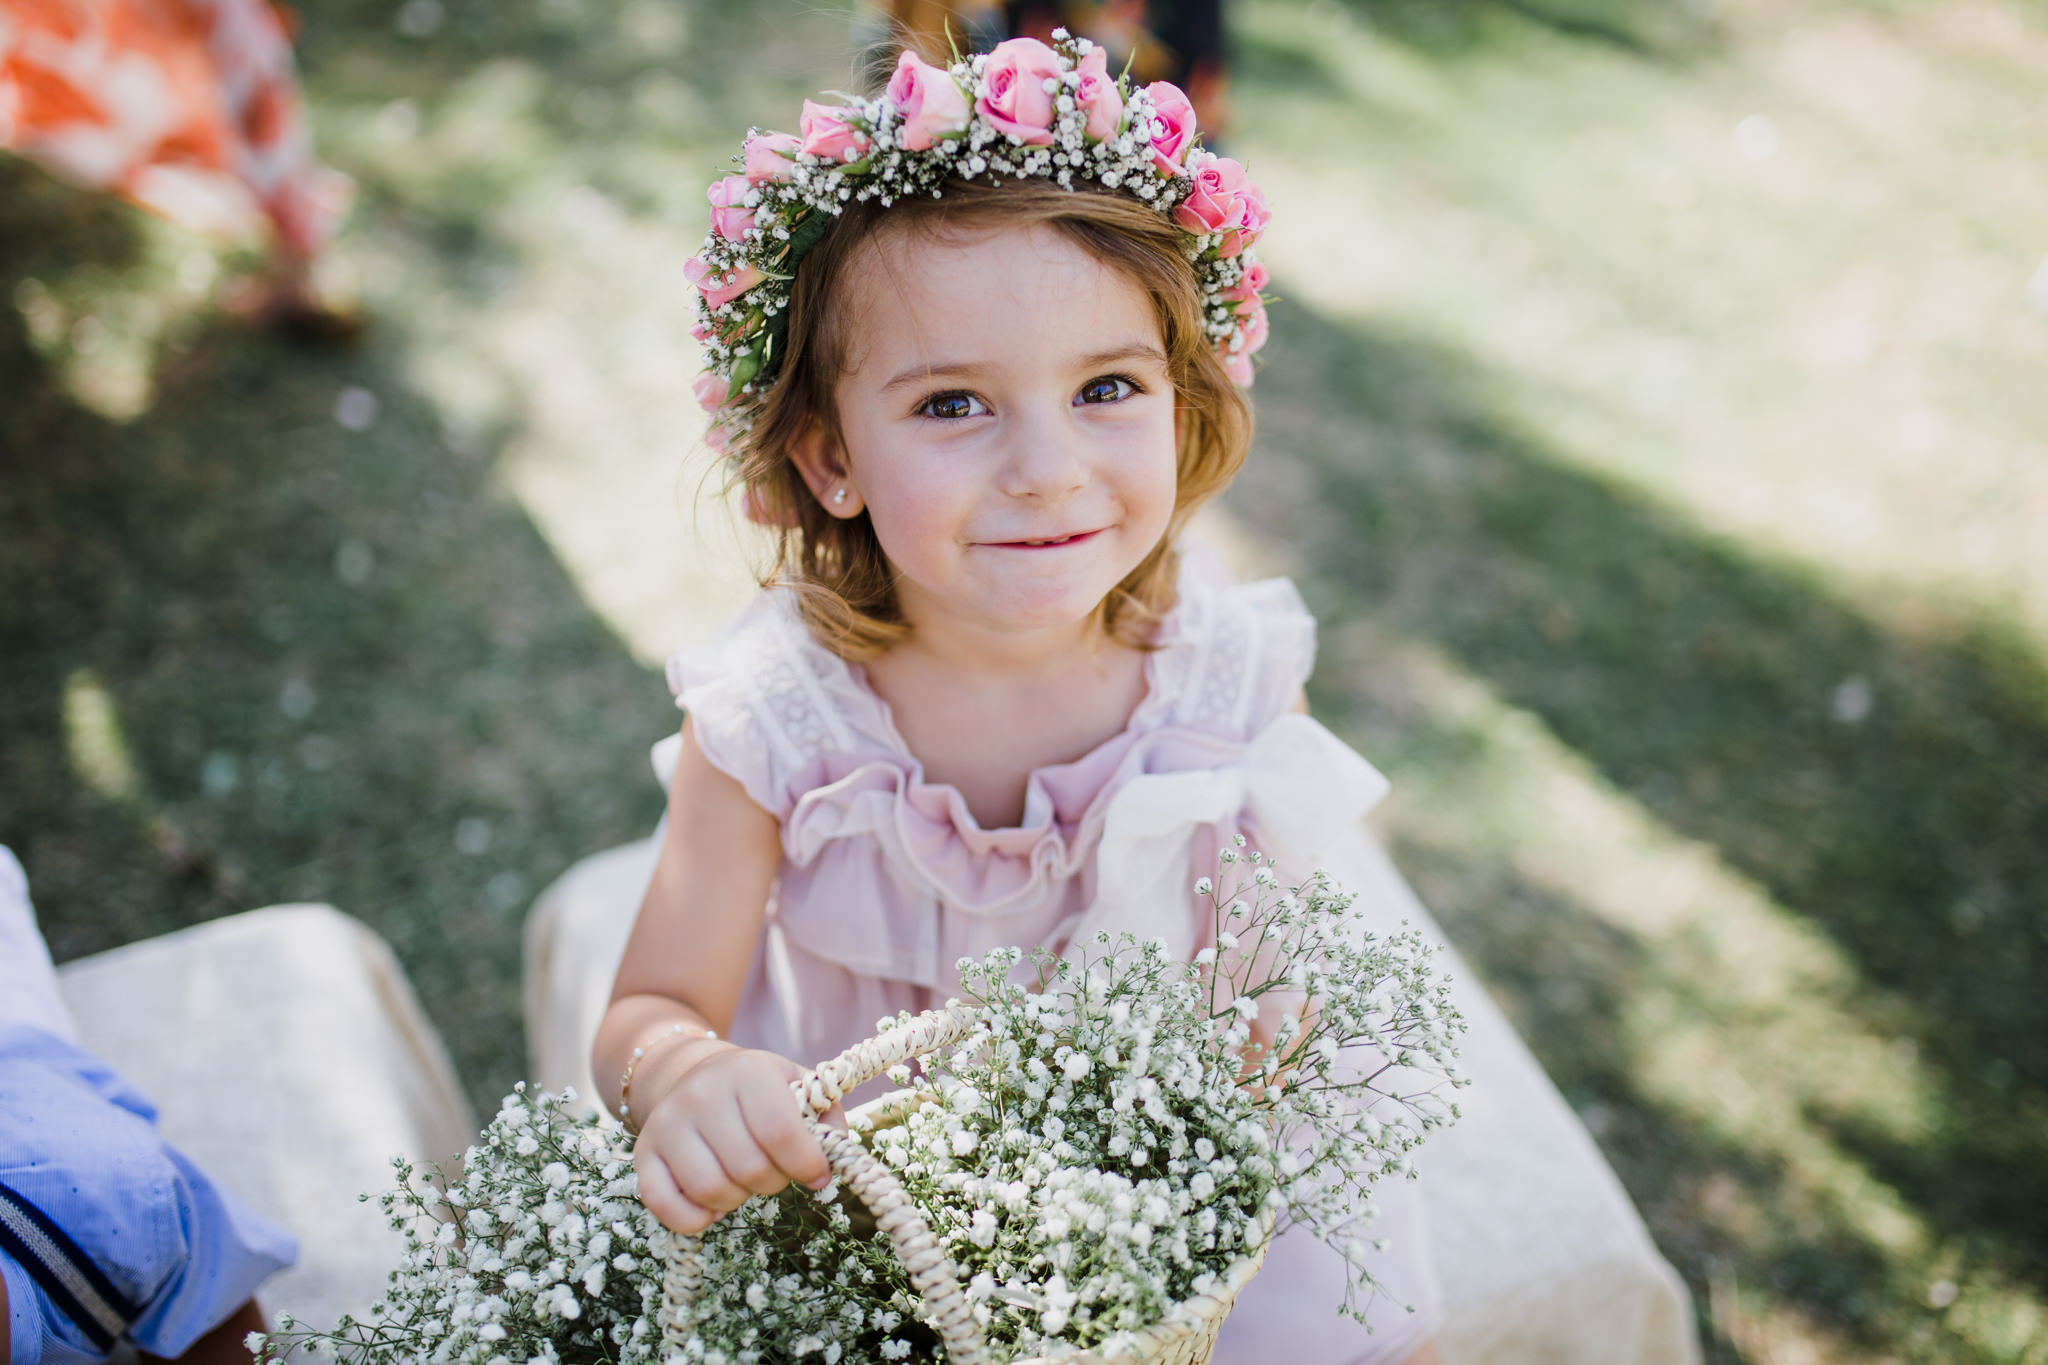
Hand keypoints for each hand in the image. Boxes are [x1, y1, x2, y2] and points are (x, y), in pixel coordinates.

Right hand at [632, 1044, 837, 1234]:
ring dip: (738, 1201)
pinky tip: (712, 1207)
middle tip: (776, 1174)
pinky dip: (693, 1219)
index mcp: (747, 1071)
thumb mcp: (797, 1085)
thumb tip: (833, 1155)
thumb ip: (825, 1117)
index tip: (818, 1176)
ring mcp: (667, 1123)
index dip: (806, 1164)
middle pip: (748, 1168)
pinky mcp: (644, 1153)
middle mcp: (701, 1093)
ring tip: (744, 1183)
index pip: (780, 1132)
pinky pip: (664, 1204)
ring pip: (710, 1189)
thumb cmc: (759, 1090)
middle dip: (774, 1183)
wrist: (694, 1074)